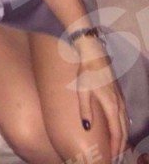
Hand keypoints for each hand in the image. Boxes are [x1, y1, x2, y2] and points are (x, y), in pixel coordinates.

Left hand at [74, 38, 128, 159]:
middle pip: (123, 130)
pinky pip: (124, 115)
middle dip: (121, 145)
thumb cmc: (85, 72)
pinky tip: (118, 127)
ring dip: (123, 136)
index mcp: (111, 106)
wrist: (93, 54)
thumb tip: (87, 128)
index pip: (117, 132)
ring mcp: (120, 99)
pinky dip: (123, 125)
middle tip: (116, 157)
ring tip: (118, 147)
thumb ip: (85, 110)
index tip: (113, 157)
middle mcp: (119, 105)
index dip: (116, 147)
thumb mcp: (82, 91)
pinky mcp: (118, 94)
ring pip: (125, 123)